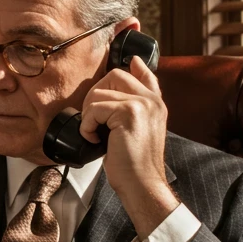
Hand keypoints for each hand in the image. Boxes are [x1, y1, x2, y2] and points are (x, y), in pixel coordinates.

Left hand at [79, 54, 178, 236]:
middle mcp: (152, 100)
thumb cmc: (134, 164)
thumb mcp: (135, 131)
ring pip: (100, 92)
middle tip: (93, 119)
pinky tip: (93, 139)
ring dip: (89, 114)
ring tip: (94, 133)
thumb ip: (129, 109)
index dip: (133, 63)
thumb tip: (112, 96)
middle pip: (115, 75)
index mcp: (155, 103)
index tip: (128, 57)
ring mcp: (143, 104)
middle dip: (95, 94)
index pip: (143, 72)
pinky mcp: (130, 112)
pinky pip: (95, 108)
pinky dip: (87, 125)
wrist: (142, 184)